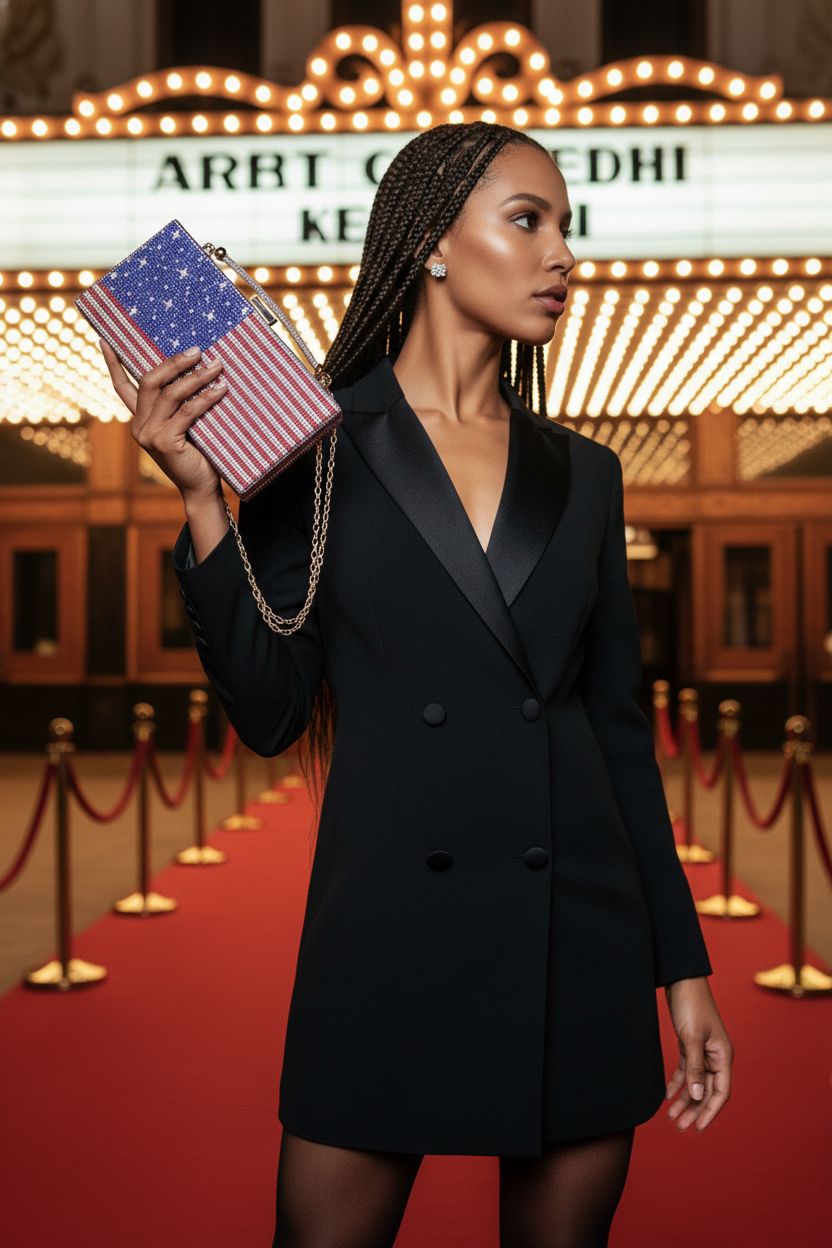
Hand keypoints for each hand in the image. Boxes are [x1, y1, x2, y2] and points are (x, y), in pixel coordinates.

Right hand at [99, 339, 225, 502]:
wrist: (201, 488)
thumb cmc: (197, 454)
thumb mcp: (185, 425)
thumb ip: (180, 405)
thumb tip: (199, 367)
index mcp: (140, 419)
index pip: (121, 387)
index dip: (113, 363)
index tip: (105, 340)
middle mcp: (139, 426)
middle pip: (149, 382)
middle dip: (174, 362)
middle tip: (197, 350)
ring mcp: (149, 435)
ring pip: (170, 394)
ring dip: (196, 377)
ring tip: (216, 366)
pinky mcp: (164, 442)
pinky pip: (187, 412)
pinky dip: (206, 398)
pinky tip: (221, 389)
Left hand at [663, 976, 732, 1132]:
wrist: (681, 980)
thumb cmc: (691, 1005)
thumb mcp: (691, 1037)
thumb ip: (695, 1067)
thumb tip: (696, 1095)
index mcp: (723, 1056)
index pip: (721, 1092)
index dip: (710, 1112)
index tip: (697, 1127)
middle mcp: (716, 1056)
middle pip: (707, 1091)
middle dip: (694, 1110)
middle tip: (678, 1126)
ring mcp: (703, 1051)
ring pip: (695, 1083)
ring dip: (684, 1100)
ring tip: (671, 1116)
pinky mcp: (690, 1045)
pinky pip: (685, 1070)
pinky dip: (677, 1083)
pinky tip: (667, 1096)